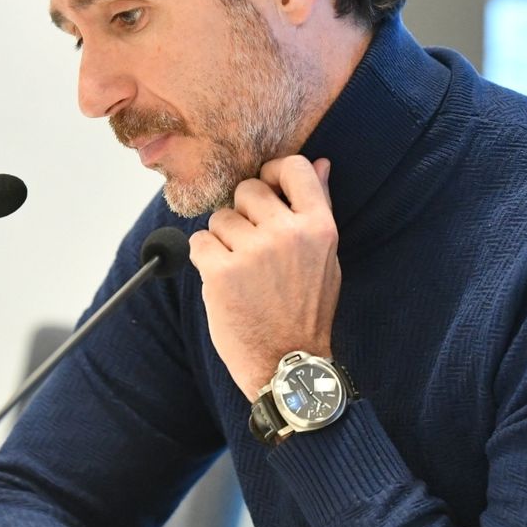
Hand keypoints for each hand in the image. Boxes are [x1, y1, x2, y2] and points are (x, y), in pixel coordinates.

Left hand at [190, 155, 339, 399]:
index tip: (267, 190)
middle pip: (247, 190)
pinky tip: (224, 282)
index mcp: (319, 227)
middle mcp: (287, 234)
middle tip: (253, 249)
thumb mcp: (326, 258)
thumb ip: (319, 208)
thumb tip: (322, 163)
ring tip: (242, 273)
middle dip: (243, 214)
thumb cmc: (307, 311)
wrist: (289, 363)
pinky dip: (204, 260)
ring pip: (219, 218)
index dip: (274, 173)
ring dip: (223, 241)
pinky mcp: (220, 272)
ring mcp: (253, 252)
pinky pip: (199, 242)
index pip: (295, 168)